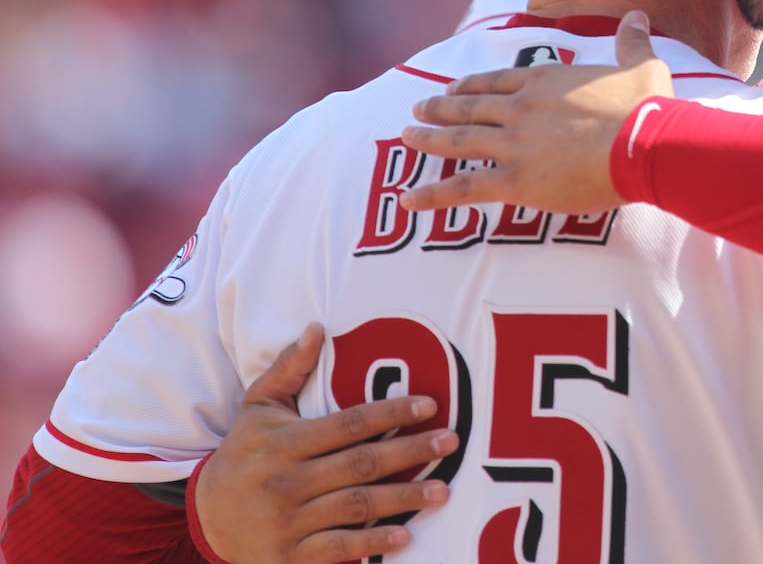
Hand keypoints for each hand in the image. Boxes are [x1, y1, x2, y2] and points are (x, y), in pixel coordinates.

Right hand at [194, 324, 457, 563]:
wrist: (206, 516)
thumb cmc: (245, 453)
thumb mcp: (257, 408)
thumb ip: (288, 369)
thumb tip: (317, 328)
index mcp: (285, 442)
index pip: (348, 424)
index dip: (390, 412)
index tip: (429, 405)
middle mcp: (288, 481)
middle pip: (360, 464)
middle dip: (410, 452)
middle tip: (450, 442)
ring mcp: (289, 521)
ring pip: (355, 507)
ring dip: (402, 500)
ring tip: (442, 491)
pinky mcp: (290, 556)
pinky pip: (336, 548)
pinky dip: (370, 545)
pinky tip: (404, 537)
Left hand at [400, 11, 672, 213]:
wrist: (643, 144)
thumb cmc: (645, 109)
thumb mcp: (642, 67)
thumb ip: (633, 42)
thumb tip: (637, 15)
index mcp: (545, 82)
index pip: (498, 81)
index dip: (472, 84)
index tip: (452, 87)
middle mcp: (521, 109)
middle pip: (470, 106)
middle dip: (440, 108)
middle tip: (417, 109)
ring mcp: (513, 144)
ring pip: (459, 141)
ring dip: (429, 139)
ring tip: (406, 137)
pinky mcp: (515, 180)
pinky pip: (464, 188)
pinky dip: (433, 195)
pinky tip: (408, 200)